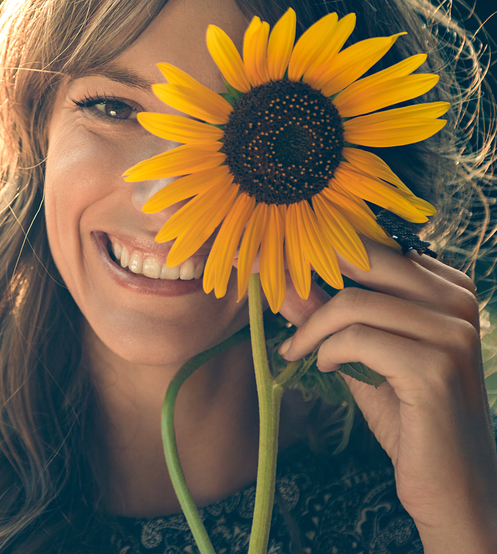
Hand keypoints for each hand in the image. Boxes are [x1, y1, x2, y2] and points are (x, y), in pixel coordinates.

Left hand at [278, 239, 496, 552]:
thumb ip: (329, 316)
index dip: (318, 252)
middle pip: (363, 261)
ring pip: (353, 303)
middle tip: (272, 296)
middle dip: (305, 276)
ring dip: (311, 329)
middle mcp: (458, 301)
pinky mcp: (436, 368)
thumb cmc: (409, 417)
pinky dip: (327, 353)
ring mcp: (453, 333)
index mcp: (448, 287)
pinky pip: (357, 339)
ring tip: (297, 350)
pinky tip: (324, 368)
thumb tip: (284, 279)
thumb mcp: (362, 354)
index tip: (274, 265)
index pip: (373, 247)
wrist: (452, 484)